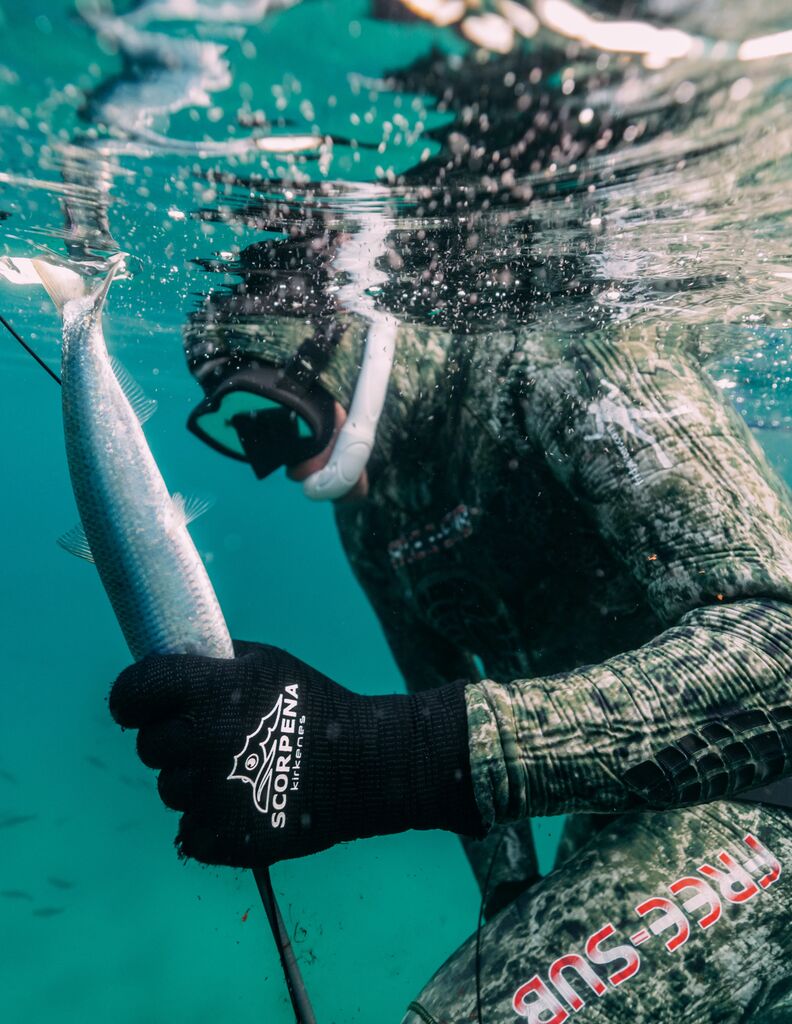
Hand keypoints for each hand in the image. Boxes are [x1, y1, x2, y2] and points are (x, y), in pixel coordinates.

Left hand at [109, 641, 482, 866]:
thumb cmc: (313, 703)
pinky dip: (210, 823)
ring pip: (170, 790)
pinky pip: (189, 832)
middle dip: (173, 741)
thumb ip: (211, 661)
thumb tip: (165, 662)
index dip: (132, 699)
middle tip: (211, 739)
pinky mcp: (225, 837)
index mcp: (209, 689)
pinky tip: (243, 804)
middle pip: (148, 747)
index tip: (143, 705)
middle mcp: (204, 739)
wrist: (367, 762)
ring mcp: (212, 793)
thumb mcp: (266, 660)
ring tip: (239, 772)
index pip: (132, 692)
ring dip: (194, 782)